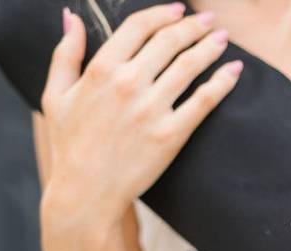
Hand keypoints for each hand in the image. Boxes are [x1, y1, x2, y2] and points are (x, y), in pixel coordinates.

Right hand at [40, 4, 241, 240]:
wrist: (86, 193)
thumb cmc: (70, 146)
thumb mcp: (55, 96)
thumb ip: (65, 54)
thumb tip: (72, 17)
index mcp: (100, 70)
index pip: (139, 27)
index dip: (163, 14)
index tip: (179, 9)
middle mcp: (128, 84)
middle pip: (169, 42)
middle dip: (194, 26)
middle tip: (211, 20)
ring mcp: (151, 109)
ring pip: (189, 66)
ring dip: (211, 47)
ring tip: (223, 38)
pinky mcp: (171, 134)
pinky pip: (204, 101)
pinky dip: (223, 81)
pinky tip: (234, 70)